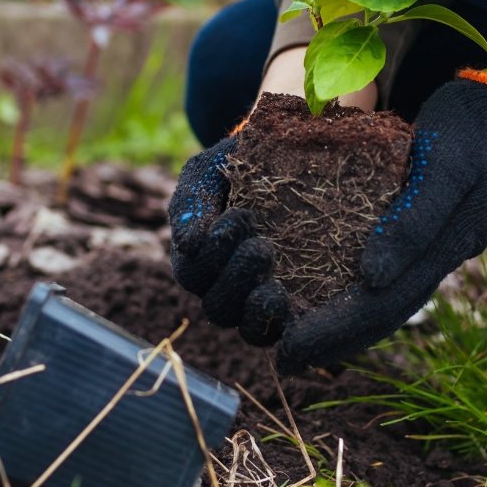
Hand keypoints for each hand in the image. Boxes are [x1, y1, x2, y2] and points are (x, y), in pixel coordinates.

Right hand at [168, 137, 291, 344]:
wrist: (292, 155)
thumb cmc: (241, 163)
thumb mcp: (208, 172)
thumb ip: (191, 203)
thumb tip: (188, 245)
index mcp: (200, 257)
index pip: (193, 275)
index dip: (211, 255)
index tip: (240, 215)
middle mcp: (226, 285)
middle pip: (217, 307)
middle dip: (236, 280)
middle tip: (262, 247)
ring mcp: (259, 299)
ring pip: (247, 328)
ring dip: (257, 310)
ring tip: (275, 287)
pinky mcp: (298, 305)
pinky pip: (284, 332)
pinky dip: (286, 324)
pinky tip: (294, 302)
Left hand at [275, 73, 486, 372]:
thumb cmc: (465, 130)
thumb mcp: (444, 165)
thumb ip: (412, 220)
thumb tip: (371, 278)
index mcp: (447, 248)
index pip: (385, 305)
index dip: (336, 331)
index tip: (290, 348)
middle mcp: (440, 259)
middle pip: (382, 314)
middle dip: (332, 339)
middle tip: (282, 358)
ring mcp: (434, 251)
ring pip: (385, 304)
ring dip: (342, 326)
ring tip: (293, 338)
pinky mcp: (423, 238)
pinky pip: (387, 279)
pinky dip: (353, 295)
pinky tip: (322, 299)